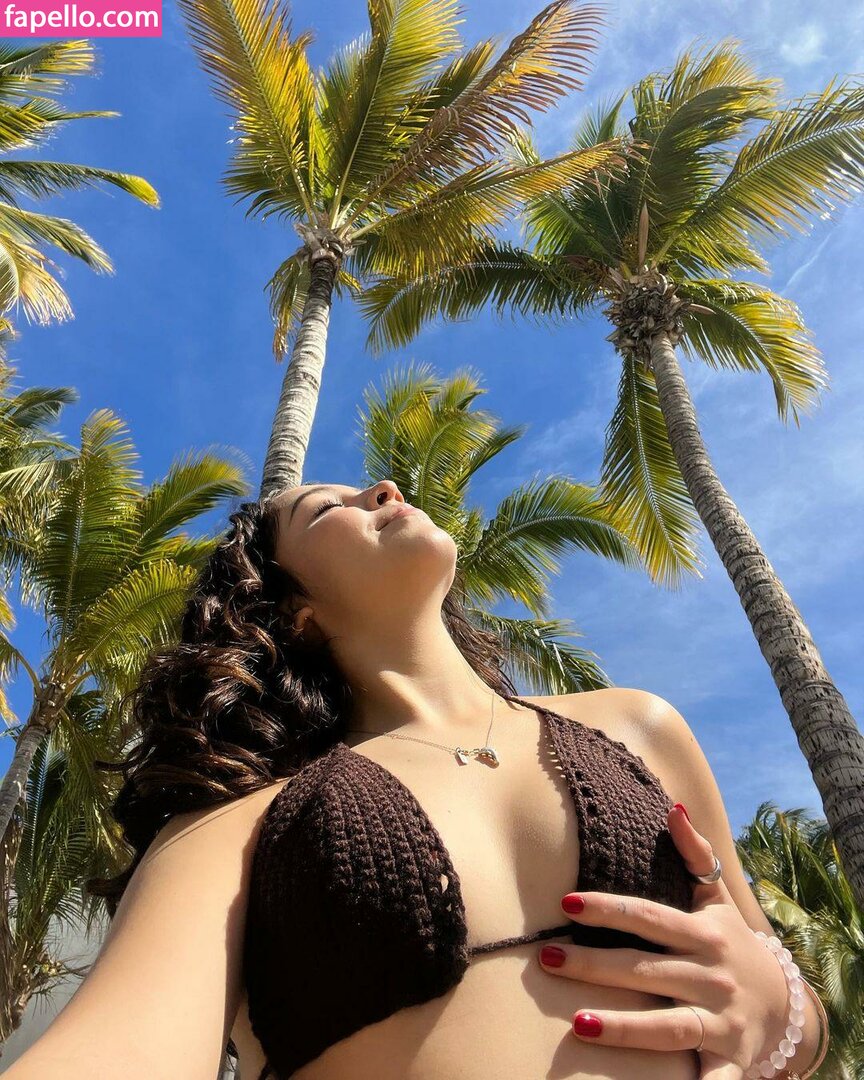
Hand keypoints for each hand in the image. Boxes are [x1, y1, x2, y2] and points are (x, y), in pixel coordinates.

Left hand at [537, 803, 790, 1079]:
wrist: (786, 1002)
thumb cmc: (732, 942)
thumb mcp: (716, 899)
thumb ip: (694, 854)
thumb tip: (673, 808)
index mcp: (704, 933)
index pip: (648, 917)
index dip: (609, 910)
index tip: (566, 903)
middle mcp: (711, 975)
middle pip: (645, 970)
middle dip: (594, 966)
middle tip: (547, 959)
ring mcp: (721, 1020)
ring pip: (667, 1026)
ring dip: (624, 1027)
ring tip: (577, 1023)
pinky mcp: (729, 1058)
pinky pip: (712, 1078)